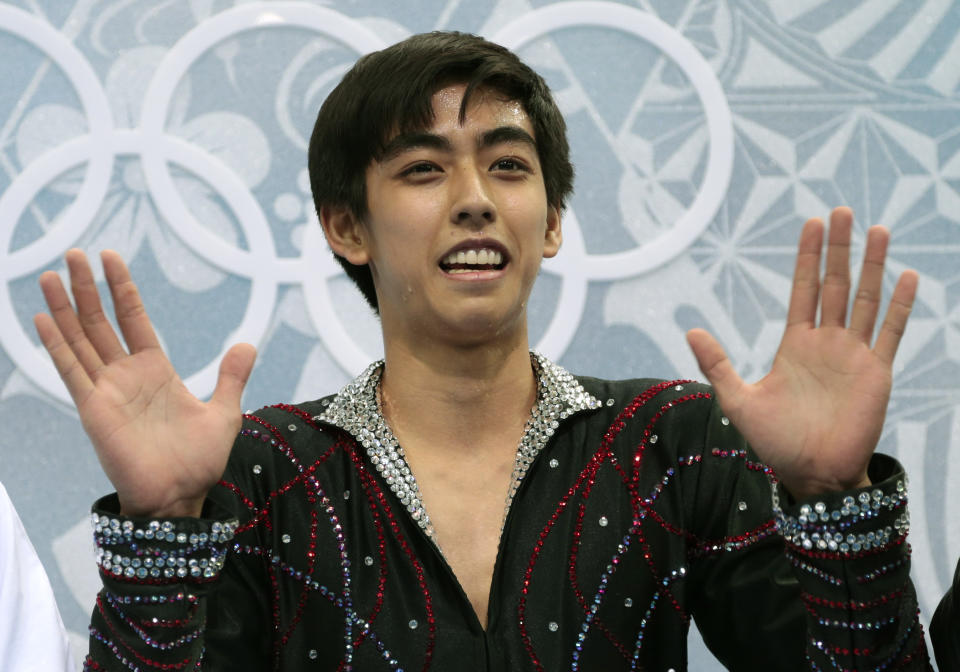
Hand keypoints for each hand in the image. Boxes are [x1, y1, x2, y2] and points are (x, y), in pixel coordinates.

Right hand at [33, 250, 256, 516]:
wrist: (181, 496)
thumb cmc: (199, 461)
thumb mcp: (224, 412)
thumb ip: (231, 377)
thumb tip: (247, 344)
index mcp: (155, 371)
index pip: (134, 319)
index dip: (122, 289)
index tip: (111, 259)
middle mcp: (126, 376)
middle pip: (101, 322)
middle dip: (88, 289)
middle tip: (75, 252)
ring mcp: (107, 391)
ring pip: (80, 340)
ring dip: (64, 308)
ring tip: (51, 275)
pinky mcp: (94, 409)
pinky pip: (72, 371)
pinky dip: (56, 345)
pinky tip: (42, 319)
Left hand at [686, 207, 916, 499]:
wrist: (811, 475)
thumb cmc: (774, 443)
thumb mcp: (738, 400)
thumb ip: (718, 364)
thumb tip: (692, 329)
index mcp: (795, 344)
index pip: (803, 290)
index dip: (808, 257)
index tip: (812, 224)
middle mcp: (826, 343)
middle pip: (835, 284)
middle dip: (839, 248)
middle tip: (842, 211)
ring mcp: (853, 355)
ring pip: (865, 300)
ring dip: (872, 266)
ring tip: (879, 230)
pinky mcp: (876, 373)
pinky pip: (890, 333)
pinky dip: (899, 306)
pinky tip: (907, 277)